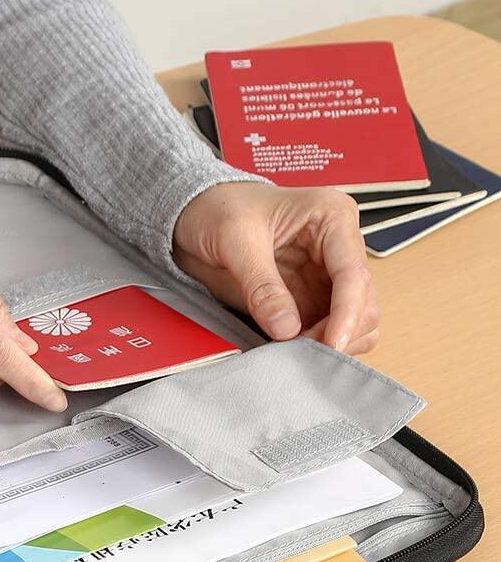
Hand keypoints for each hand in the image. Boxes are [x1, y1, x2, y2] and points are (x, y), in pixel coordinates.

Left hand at [173, 182, 377, 353]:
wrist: (197, 212)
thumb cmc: (219, 209)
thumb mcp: (234, 240)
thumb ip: (261, 285)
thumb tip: (286, 329)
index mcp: (332, 217)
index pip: (354, 274)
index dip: (347, 314)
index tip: (330, 344)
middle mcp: (339, 247)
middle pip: (364, 302)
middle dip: (338, 332)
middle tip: (298, 351)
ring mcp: (327, 275)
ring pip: (354, 320)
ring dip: (329, 341)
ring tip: (291, 350)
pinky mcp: (311, 296)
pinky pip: (327, 328)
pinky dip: (315, 343)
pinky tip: (289, 348)